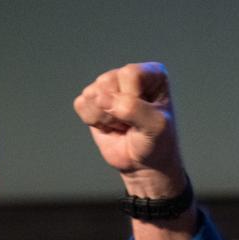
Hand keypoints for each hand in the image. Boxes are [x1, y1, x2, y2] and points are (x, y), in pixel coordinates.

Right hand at [73, 62, 183, 195]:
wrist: (144, 165)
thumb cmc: (157, 143)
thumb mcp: (156, 126)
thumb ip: (132, 108)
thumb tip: (100, 98)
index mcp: (152, 74)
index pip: (130, 74)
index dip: (133, 98)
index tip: (145, 114)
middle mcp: (128, 76)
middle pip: (108, 81)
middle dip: (117, 110)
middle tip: (132, 123)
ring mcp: (108, 87)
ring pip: (92, 93)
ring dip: (106, 117)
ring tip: (122, 125)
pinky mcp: (92, 101)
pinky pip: (81, 104)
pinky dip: (94, 121)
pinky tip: (109, 126)